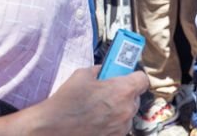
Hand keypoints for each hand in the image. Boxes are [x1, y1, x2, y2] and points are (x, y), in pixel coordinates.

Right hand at [30, 66, 146, 135]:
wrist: (54, 127)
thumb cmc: (67, 100)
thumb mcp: (82, 75)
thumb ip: (99, 70)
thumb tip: (104, 70)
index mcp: (122, 91)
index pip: (142, 79)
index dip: (134, 76)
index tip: (126, 76)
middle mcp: (127, 110)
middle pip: (135, 98)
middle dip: (125, 93)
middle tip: (109, 92)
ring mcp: (121, 127)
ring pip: (128, 114)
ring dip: (119, 110)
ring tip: (100, 109)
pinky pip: (119, 127)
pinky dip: (112, 123)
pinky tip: (97, 121)